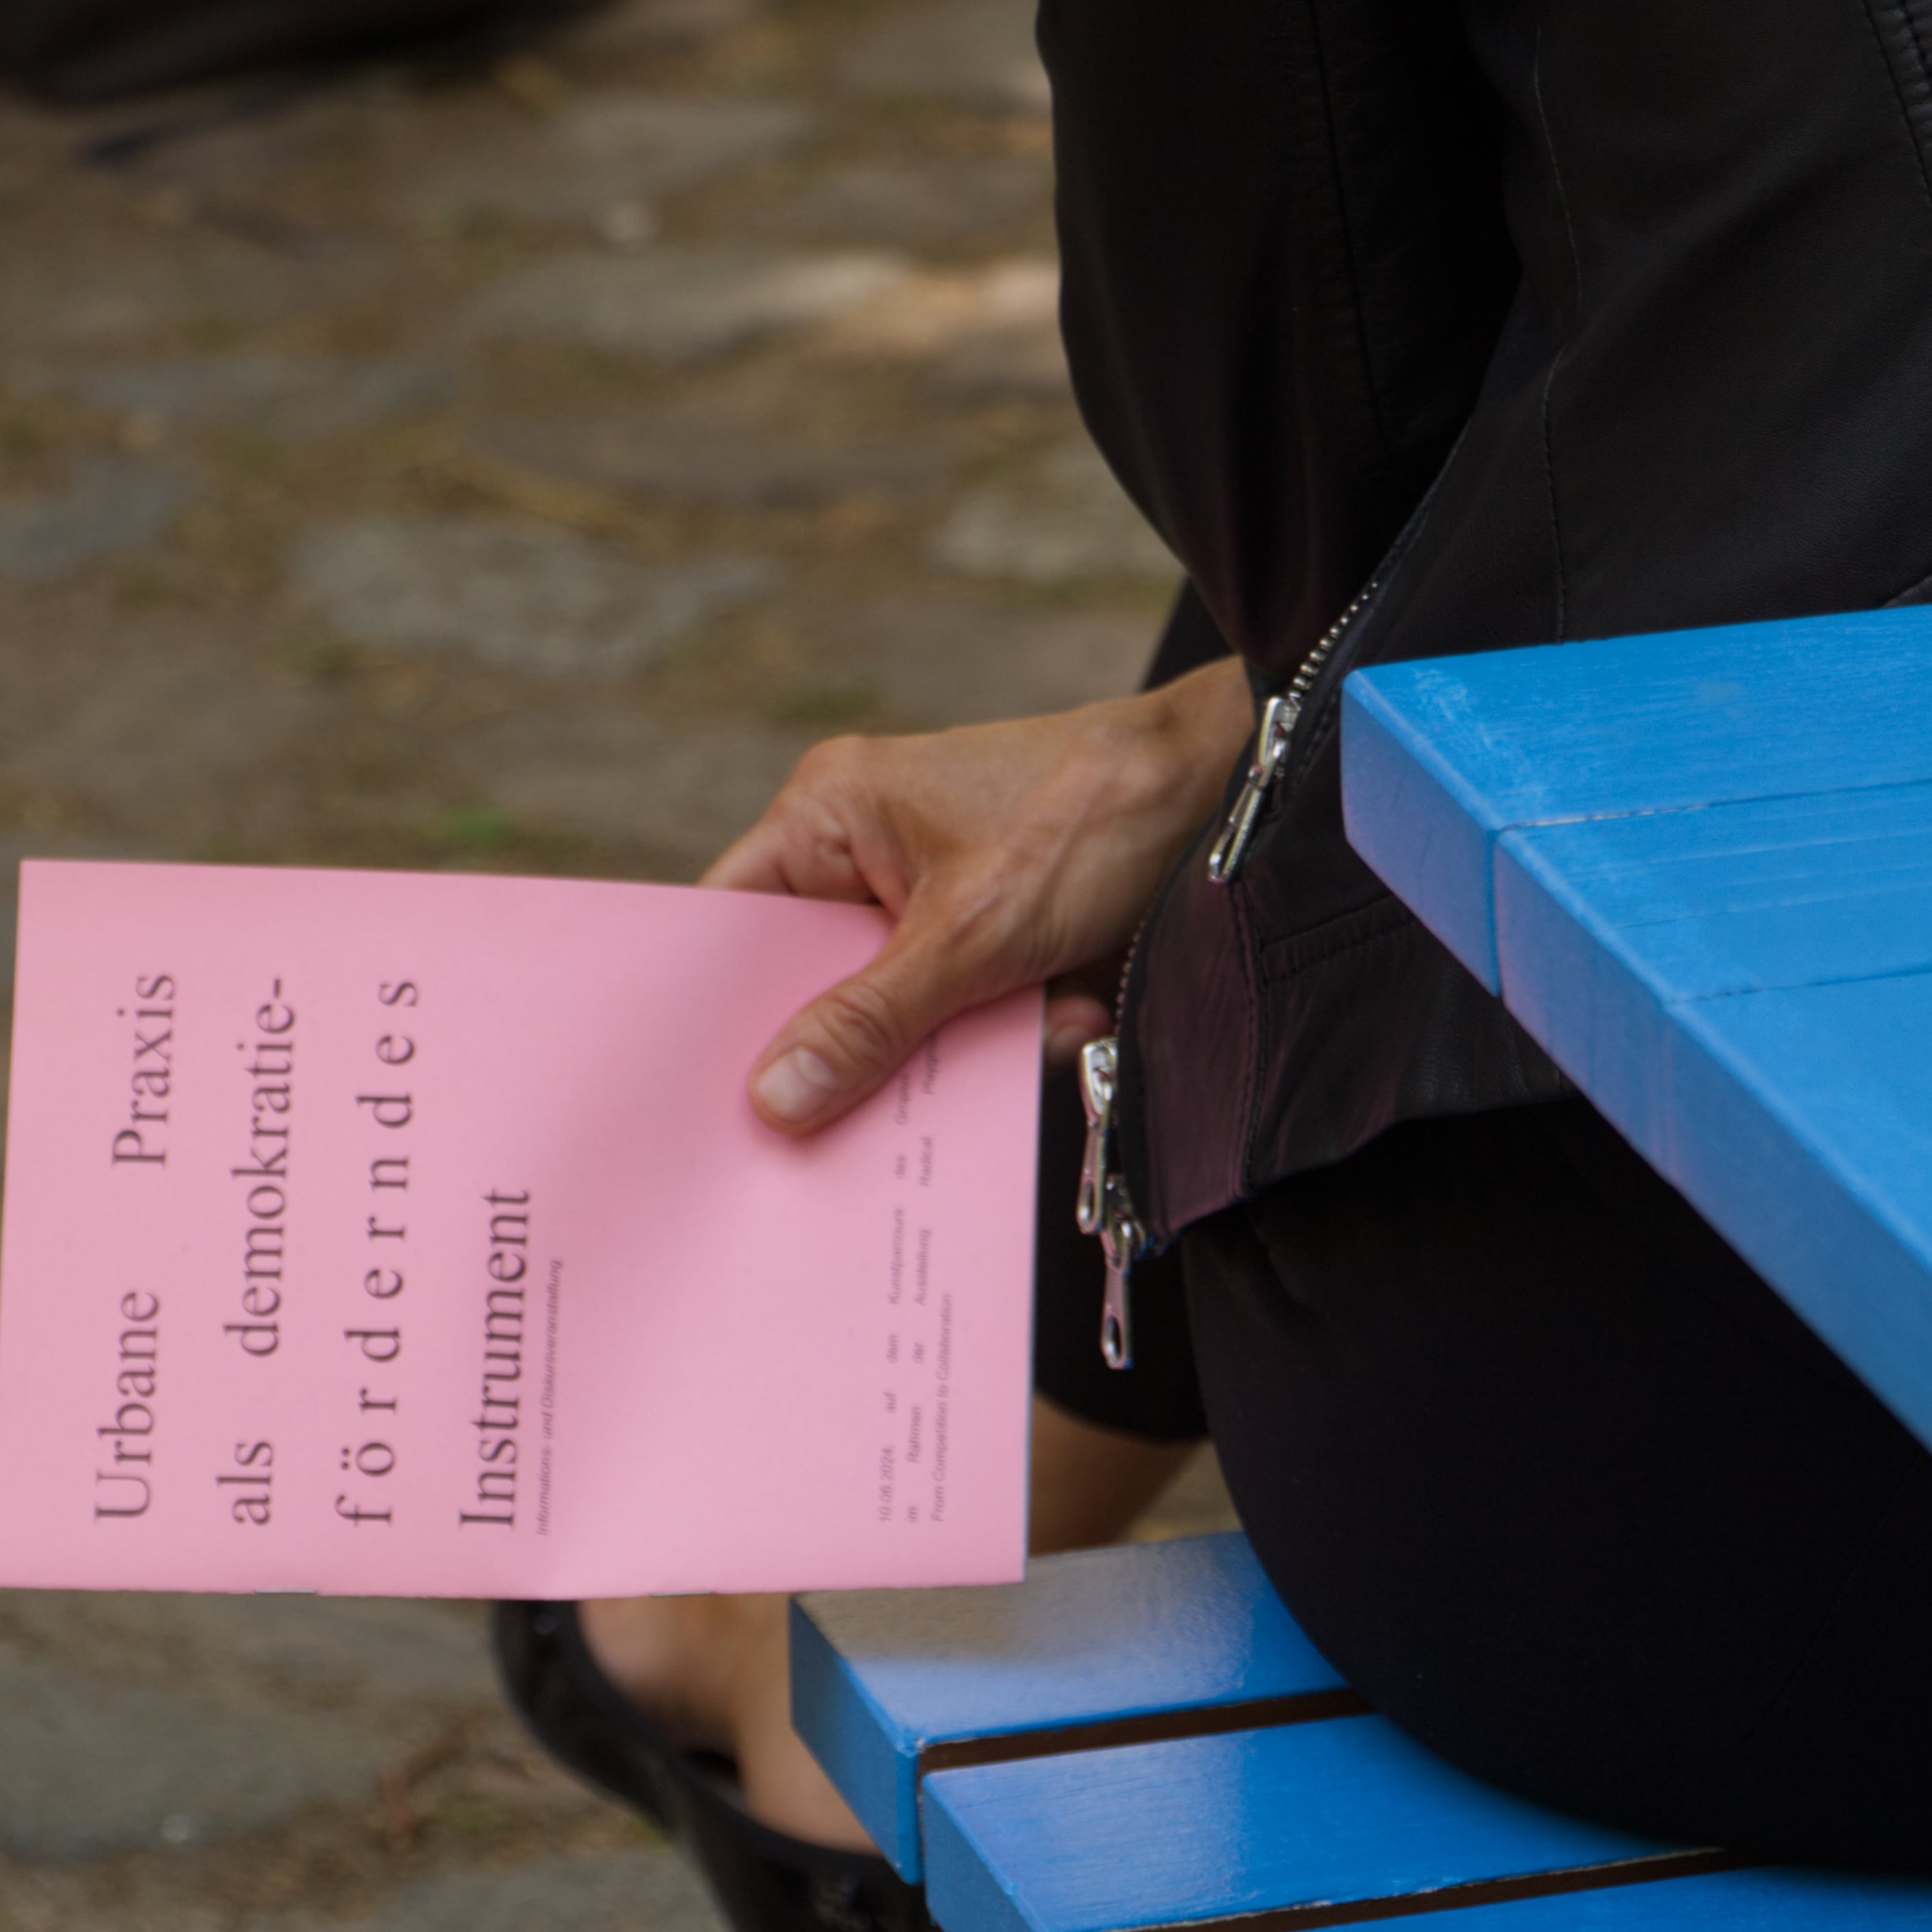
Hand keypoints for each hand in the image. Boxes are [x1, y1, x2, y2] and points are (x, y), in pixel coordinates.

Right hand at [702, 653, 1253, 1130]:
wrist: (1236, 797)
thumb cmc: (1096, 816)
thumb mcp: (973, 933)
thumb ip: (870, 1021)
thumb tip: (773, 1100)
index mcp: (830, 816)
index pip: (732, 923)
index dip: (710, 1010)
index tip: (695, 1097)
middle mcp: (868, 857)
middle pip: (810, 986)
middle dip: (844, 1053)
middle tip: (823, 1134)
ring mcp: (935, 905)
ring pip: (895, 1018)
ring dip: (950, 1054)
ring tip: (995, 1050)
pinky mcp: (997, 946)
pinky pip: (964, 1022)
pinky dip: (1009, 1043)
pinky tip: (1067, 1019)